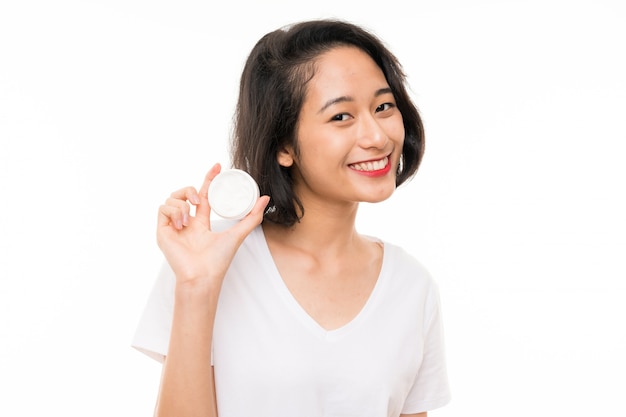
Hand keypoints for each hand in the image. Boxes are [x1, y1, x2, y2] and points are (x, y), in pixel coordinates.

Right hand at [156, 163, 269, 287]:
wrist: (203, 275)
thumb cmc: (218, 260)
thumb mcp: (238, 234)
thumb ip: (252, 217)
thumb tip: (265, 198)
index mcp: (201, 223)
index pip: (203, 195)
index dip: (209, 179)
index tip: (217, 166)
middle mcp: (186, 222)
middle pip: (184, 194)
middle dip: (191, 189)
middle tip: (200, 199)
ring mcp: (173, 226)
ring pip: (172, 198)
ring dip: (182, 203)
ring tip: (189, 219)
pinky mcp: (162, 231)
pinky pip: (163, 208)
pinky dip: (173, 212)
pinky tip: (181, 224)